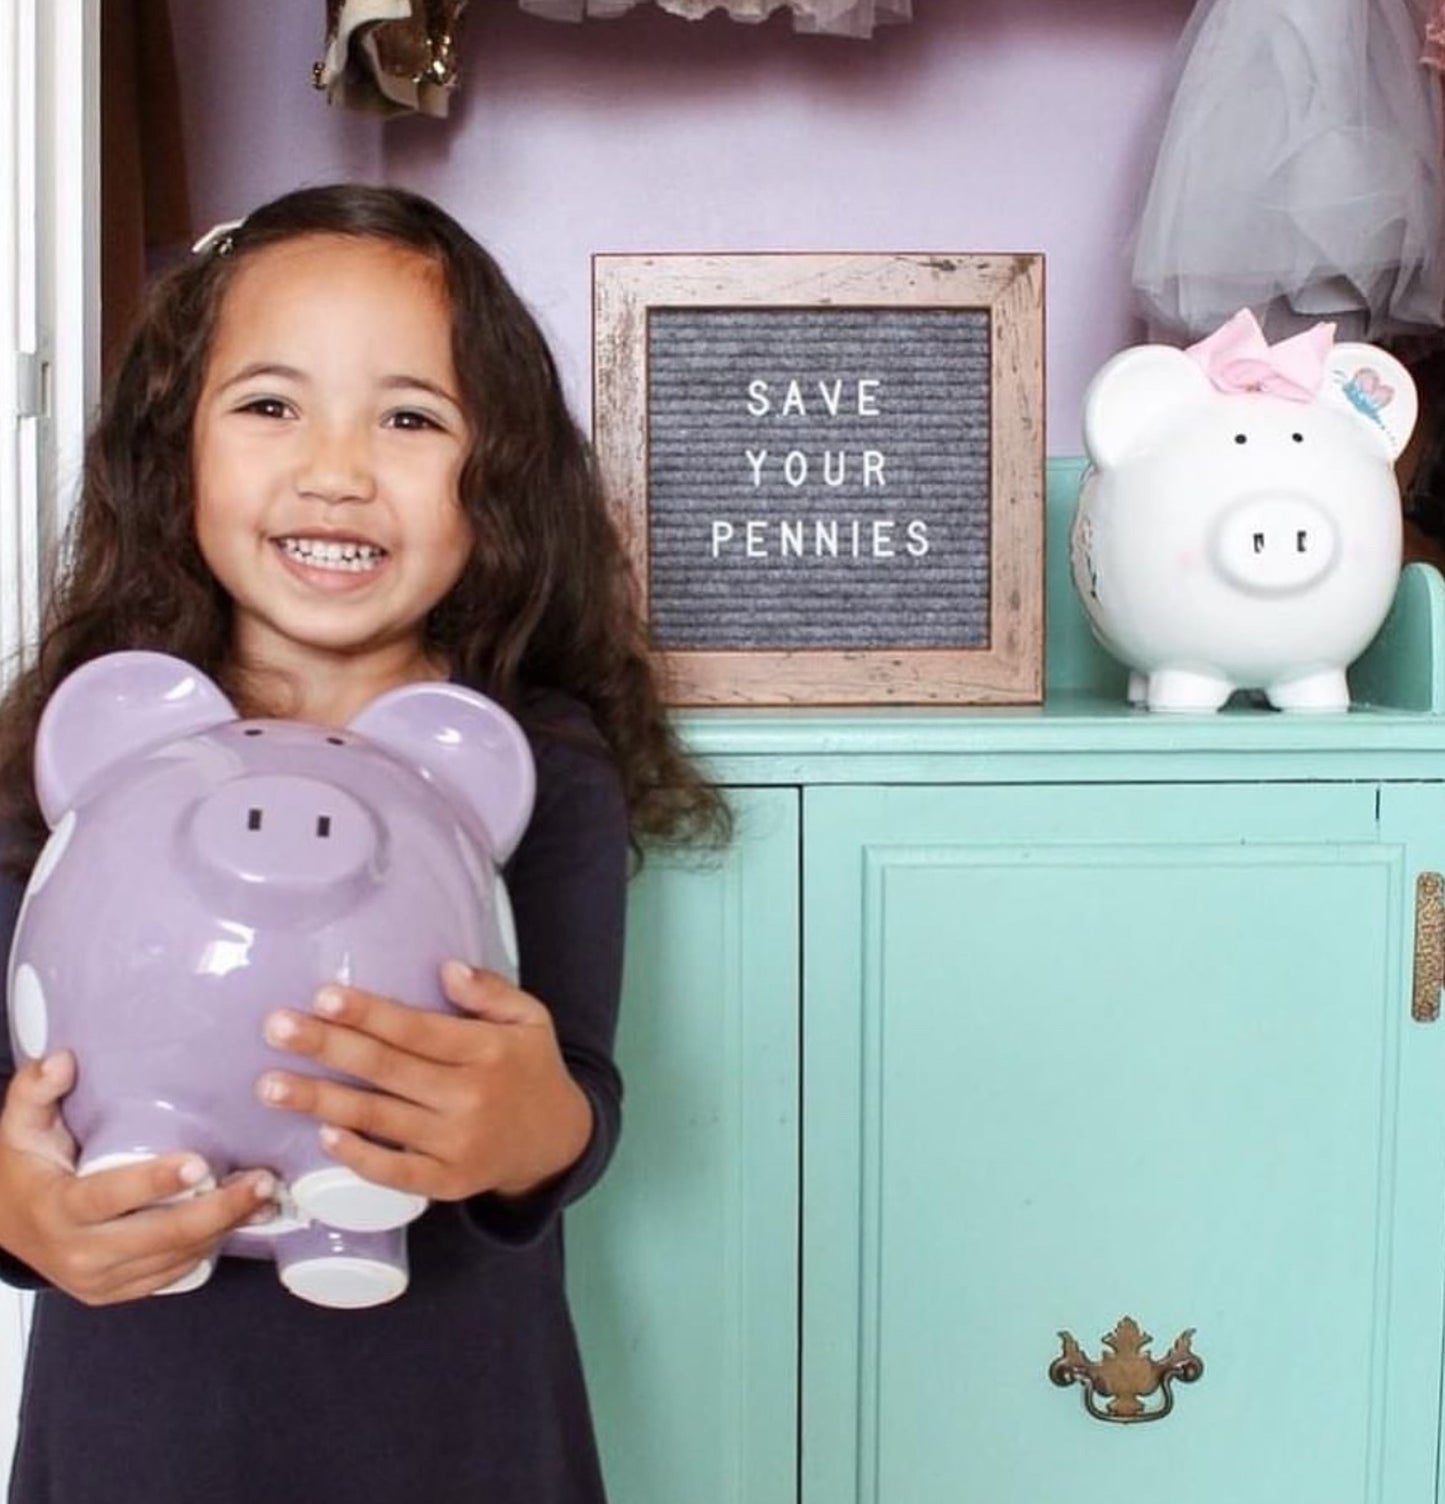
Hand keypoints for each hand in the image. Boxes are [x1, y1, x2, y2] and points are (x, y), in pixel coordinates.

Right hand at [0, 1053, 276, 1305]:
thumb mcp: (19, 1126)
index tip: (201, 1164)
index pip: (109, 1198)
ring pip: (175, 1258)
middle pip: (160, 1236)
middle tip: (261, 1180)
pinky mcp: (120, 1291)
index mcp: (57, 1209)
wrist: (8, 1228)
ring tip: (264, 1195)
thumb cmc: (24, 1169)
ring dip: (225, 1228)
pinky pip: (174, 1274)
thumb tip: (63, 1060)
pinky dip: (212, 1247)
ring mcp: (101, 1280)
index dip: (155, 1182)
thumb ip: (35, 1090)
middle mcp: (79, 1253)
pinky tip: (243, 1218)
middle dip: (217, 1210)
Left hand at [257, 962, 593, 1202]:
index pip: (418, 1029)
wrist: (559, 1142)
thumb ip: (491, 991)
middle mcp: (471, 1097)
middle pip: (387, 1069)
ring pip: (379, 1118)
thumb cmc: (532, 1069)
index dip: (369, 1014)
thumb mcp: (531, 1018)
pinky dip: (359, 1156)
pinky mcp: (448, 1182)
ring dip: (320, 1101)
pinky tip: (323, 1136)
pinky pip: (395, 1171)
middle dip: (327, 1047)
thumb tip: (446, 969)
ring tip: (271, 1086)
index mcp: (489, 1050)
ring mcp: (458, 1144)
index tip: (322, 997)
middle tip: (276, 1029)